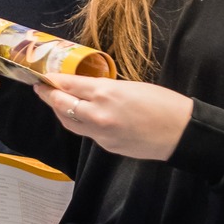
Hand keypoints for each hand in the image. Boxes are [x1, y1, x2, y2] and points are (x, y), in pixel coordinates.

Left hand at [35, 73, 192, 160]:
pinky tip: (81, 115)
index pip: (68, 86)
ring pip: (69, 122)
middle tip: (40, 88)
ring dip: (60, 111)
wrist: (182, 133)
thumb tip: (82, 87)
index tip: (43, 76)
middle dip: (48, 96)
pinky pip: (87, 133)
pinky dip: (80, 122)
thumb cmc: (163, 103)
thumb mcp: (130, 86)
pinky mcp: (107, 146)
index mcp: (105, 93)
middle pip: (61, 105)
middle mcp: (97, 115)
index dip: (52, 81)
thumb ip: (102, 88)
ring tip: (56, 101)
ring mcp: (101, 134)